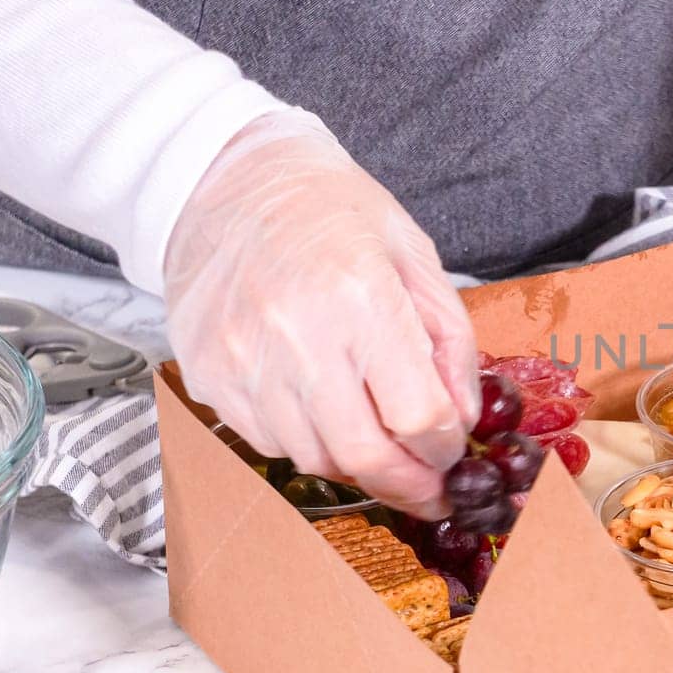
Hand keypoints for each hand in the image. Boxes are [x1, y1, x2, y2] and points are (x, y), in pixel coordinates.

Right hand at [164, 110, 479, 518]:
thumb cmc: (331, 211)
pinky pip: (268, 443)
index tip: (454, 453)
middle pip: (364, 455)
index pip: (418, 415)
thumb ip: (449, 341)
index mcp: (362, 300)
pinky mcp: (208, 377)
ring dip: (358, 465)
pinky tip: (324, 413)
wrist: (228, 181)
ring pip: (315, 458)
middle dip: (409, 485)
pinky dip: (307, 443)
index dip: (445, 449)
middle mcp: (299, 338)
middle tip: (430, 491)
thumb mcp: (415, 256)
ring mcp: (245, 363)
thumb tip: (464, 418)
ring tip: (379, 443)